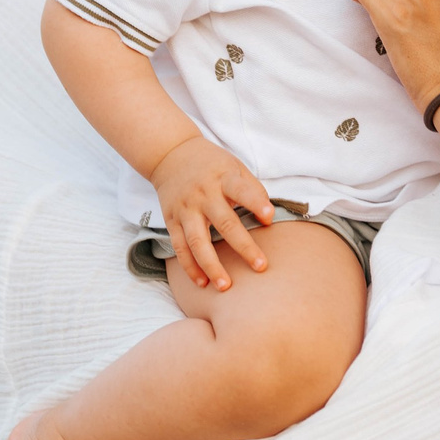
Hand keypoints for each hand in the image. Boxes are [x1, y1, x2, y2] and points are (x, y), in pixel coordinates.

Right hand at [147, 137, 272, 290]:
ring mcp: (186, 209)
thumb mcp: (234, 166)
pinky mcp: (172, 220)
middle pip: (224, 223)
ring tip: (226, 286)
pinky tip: (202, 283)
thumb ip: (251, 188)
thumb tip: (268, 217)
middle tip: (261, 266)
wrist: (170, 154)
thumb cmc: (211, 164)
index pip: (242, 190)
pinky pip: (180, 247)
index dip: (256, 203)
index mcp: (223, 178)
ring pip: (198, 242)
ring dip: (212, 265)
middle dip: (243, 246)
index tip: (270, 217)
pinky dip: (190, 267)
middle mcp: (204, 194)